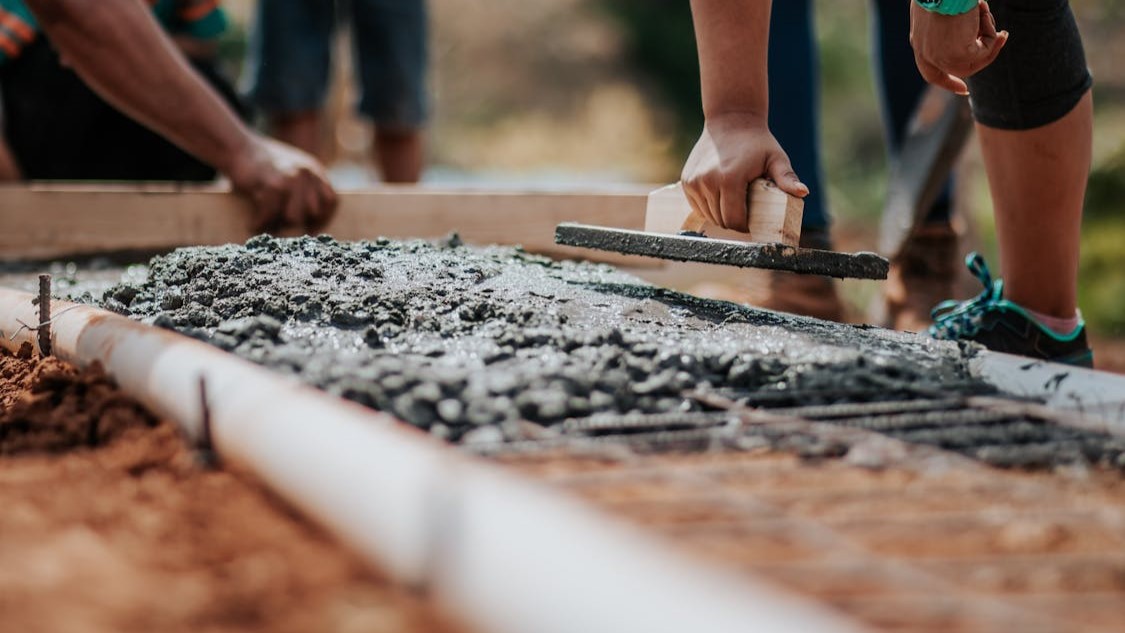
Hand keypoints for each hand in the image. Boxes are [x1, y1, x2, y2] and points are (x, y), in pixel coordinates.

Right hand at [226, 136, 337, 233]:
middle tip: (280, 225)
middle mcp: (307, 173)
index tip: (310, 228)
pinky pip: (270, 214)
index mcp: (314, 170)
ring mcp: (291, 178)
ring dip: (278, 224)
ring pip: (294, 217)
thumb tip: (309, 219)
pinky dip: (260, 222)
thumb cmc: (261, 164)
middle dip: (297, 222)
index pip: (331, 200)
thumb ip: (305, 187)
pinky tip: (253, 223)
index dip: (323, 218)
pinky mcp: (273, 184)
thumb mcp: (292, 168)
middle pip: (312, 212)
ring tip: (266, 224)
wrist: (237, 146)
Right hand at [681, 113, 806, 232]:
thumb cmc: (757, 142)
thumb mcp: (776, 159)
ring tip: (733, 202)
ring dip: (720, 215)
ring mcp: (694, 182)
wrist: (730, 120)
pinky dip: (708, 207)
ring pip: (708, 215)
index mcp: (730, 179)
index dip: (745, 226)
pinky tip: (720, 196)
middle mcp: (708, 182)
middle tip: (745, 212)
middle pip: (721, 220)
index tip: (753, 221)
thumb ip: (787, 178)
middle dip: (734, 221)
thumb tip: (803, 192)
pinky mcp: (687, 181)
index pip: (734, 220)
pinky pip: (698, 206)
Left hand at [910, 0, 1007, 94]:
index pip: (931, 73)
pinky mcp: (957, 55)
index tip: (964, 90)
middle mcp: (927, 54)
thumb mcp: (938, 8)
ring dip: (988, 37)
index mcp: (919, 44)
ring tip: (989, 14)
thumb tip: (966, 30)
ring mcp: (941, 58)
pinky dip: (990, 33)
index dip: (947, 82)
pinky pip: (984, 52)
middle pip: (958, 69)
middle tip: (1002, 36)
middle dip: (984, 58)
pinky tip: (985, 11)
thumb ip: (945, 25)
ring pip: (975, 61)